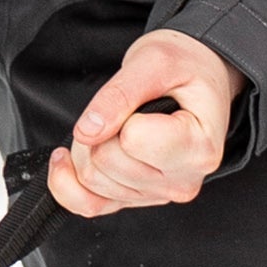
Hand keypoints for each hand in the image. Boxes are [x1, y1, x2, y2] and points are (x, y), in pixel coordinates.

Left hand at [47, 29, 236, 219]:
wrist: (198, 77)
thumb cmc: (185, 67)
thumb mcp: (155, 60)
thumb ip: (119, 94)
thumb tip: (87, 131)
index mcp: (199, 147)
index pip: (131, 139)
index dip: (123, 112)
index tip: (140, 97)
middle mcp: (184, 179)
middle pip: (106, 162)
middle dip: (98, 129)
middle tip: (122, 106)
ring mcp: (160, 193)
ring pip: (92, 181)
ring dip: (88, 148)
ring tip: (115, 122)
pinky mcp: (137, 199)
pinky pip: (88, 205)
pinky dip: (67, 183)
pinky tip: (68, 158)